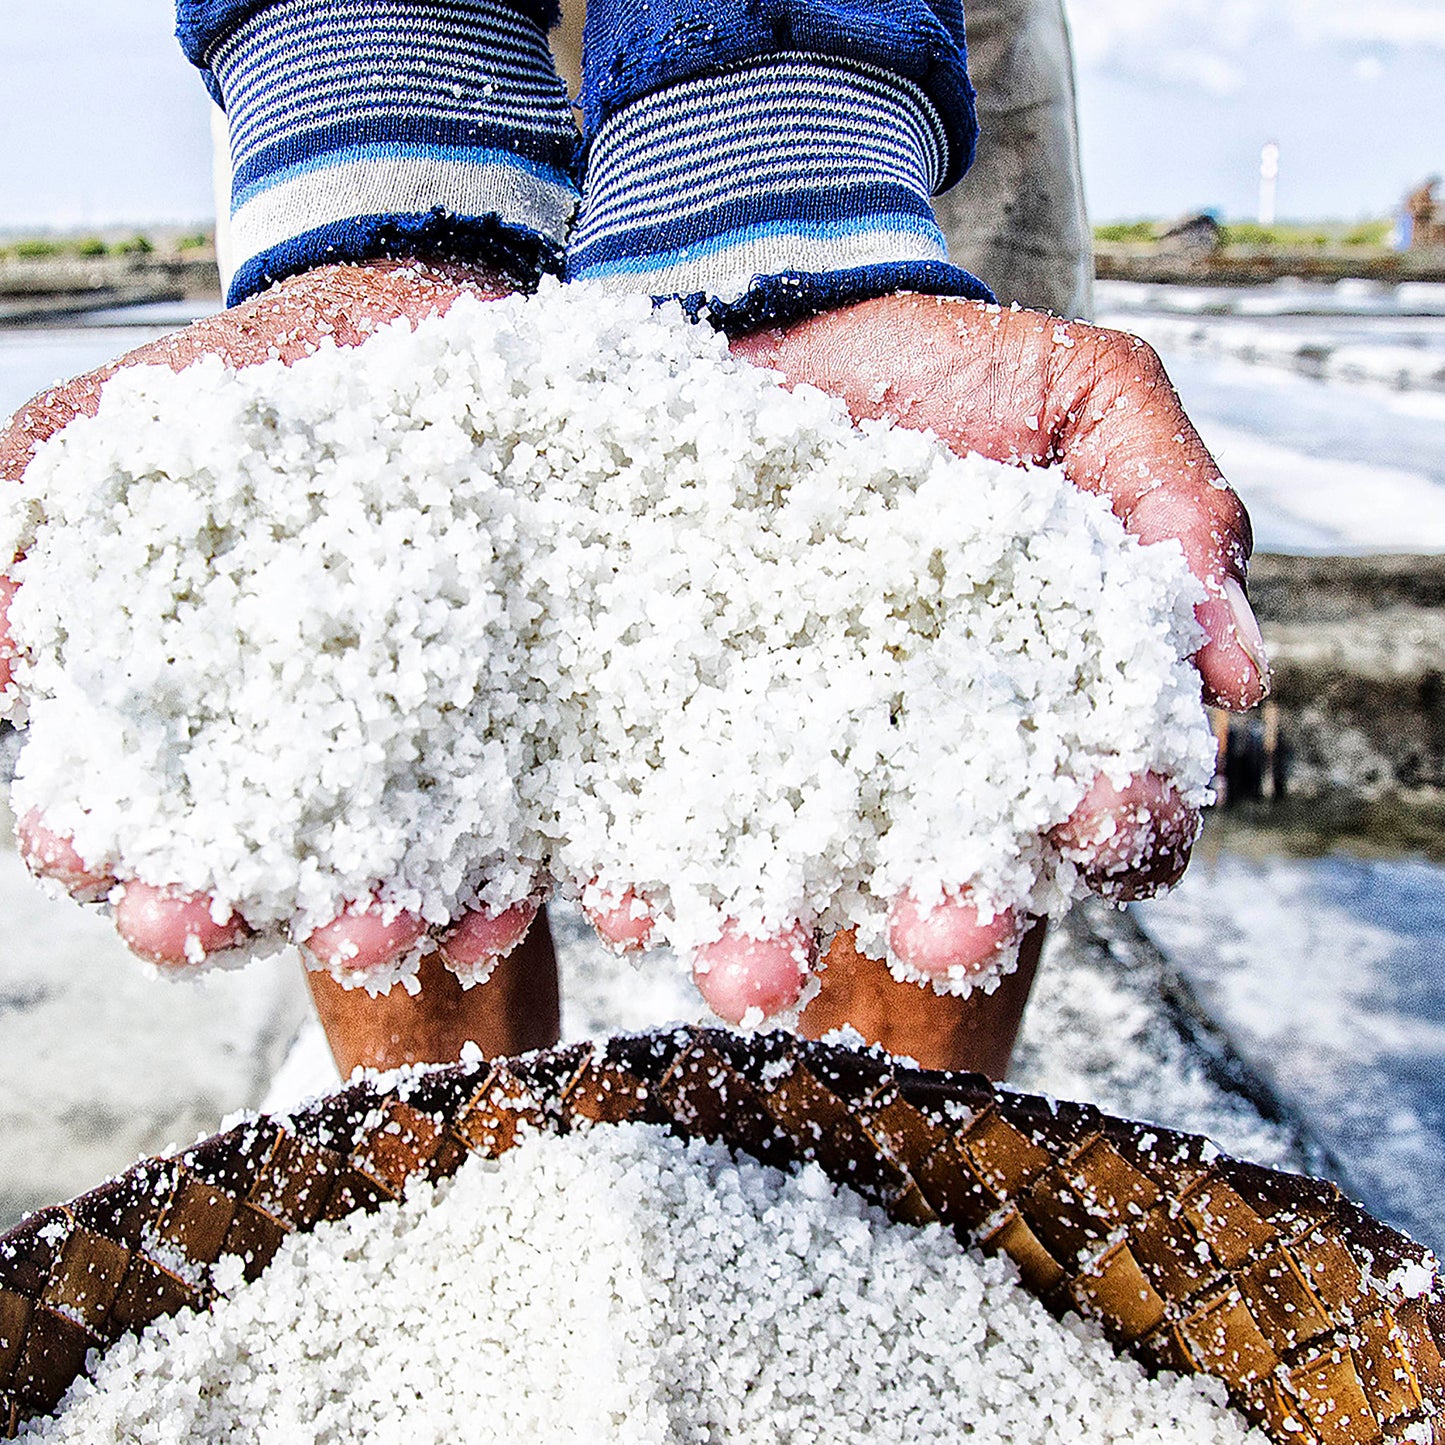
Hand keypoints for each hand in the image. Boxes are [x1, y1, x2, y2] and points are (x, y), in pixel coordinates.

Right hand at [0, 261, 545, 973]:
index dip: (96, 842)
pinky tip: (504, 905)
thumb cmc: (262, 383)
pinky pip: (527, 834)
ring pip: (395, 873)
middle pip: (255, 870)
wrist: (419, 322)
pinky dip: (516, 880)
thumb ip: (41, 509)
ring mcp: (427, 761)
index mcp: (207, 709)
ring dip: (381, 924)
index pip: (132, 806)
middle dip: (223, 913)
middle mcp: (314, 759)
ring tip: (378, 939)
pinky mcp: (528, 746)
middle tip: (203, 926)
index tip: (82, 851)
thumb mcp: (144, 432)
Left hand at [621, 294, 1264, 1020]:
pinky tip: (619, 894)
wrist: (776, 327)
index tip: (1108, 813)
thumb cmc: (943, 372)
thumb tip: (1239, 672)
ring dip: (779, 946)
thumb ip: (1173, 504)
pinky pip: (654, 827)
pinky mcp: (678, 736)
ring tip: (753, 971)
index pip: (1109, 809)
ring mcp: (788, 760)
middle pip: (954, 880)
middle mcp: (915, 763)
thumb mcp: (1082, 399)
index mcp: (1033, 706)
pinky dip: (636, 877)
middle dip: (959, 918)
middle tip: (943, 928)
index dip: (1126, 830)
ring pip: (793, 886)